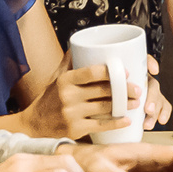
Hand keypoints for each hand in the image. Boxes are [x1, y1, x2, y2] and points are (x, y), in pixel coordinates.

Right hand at [21, 56, 165, 139]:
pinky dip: (116, 123)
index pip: (92, 72)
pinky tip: (127, 120)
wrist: (34, 126)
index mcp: (65, 80)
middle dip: (124, 90)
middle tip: (138, 88)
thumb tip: (81, 42)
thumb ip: (69, 61)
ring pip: (104, 108)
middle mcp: (68, 96)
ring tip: (136, 102)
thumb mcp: (56, 78)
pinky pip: (100, 125)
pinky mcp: (76, 130)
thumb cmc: (49, 99)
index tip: (126, 71)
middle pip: (103, 91)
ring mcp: (72, 114)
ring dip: (124, 105)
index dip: (111, 71)